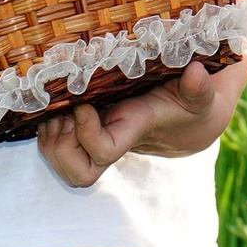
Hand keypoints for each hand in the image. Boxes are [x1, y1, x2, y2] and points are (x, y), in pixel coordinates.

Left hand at [36, 58, 239, 187]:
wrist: (184, 119)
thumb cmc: (190, 105)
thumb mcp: (200, 95)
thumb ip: (199, 88)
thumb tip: (195, 72)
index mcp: (134, 131)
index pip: (104, 151)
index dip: (87, 134)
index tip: (83, 105)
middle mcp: (112, 144)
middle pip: (79, 174)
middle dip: (62, 148)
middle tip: (64, 115)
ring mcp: (96, 143)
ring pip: (63, 166)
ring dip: (51, 140)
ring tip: (58, 110)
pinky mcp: (86, 135)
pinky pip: (56, 149)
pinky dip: (47, 133)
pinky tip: (55, 110)